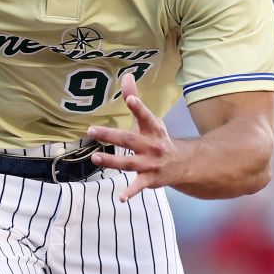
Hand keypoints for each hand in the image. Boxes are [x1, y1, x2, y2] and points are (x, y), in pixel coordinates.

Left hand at [84, 72, 178, 202]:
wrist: (182, 164)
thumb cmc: (158, 138)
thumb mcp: (149, 119)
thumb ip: (135, 97)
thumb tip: (127, 75)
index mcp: (153, 129)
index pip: (145, 116)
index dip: (138, 107)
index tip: (130, 98)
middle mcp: (152, 145)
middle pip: (130, 139)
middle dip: (111, 135)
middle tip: (92, 131)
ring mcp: (150, 163)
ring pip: (129, 163)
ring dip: (112, 161)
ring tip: (95, 157)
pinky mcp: (149, 179)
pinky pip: (138, 186)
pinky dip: (130, 192)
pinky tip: (121, 198)